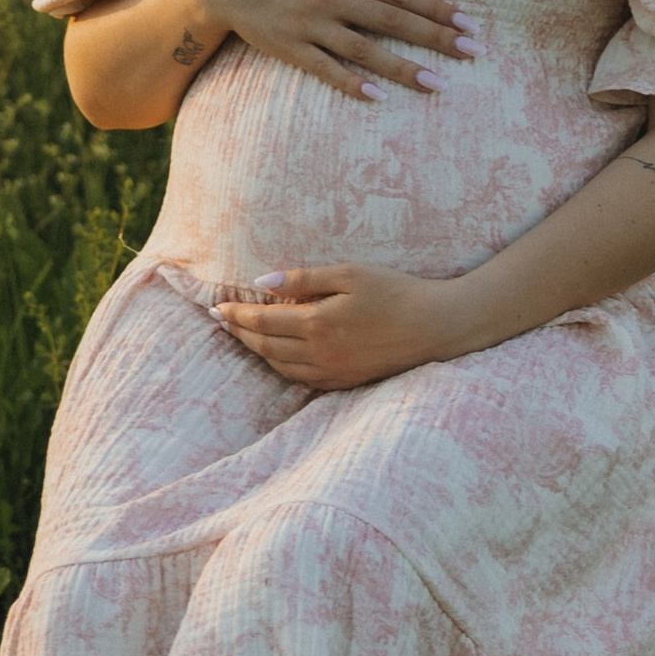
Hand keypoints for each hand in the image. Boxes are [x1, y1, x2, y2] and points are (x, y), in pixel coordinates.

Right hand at [194, 0, 473, 98]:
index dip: (437, 9)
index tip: (469, 24)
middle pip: (393, 19)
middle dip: (435, 37)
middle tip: (472, 52)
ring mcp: (311, 23)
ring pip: (366, 49)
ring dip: (404, 67)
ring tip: (438, 84)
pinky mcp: (290, 47)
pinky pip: (325, 68)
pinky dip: (351, 82)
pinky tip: (378, 97)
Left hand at [214, 264, 466, 387]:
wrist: (436, 328)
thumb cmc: (396, 292)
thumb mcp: (350, 274)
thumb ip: (304, 279)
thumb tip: (262, 282)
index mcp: (317, 324)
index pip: (262, 321)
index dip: (236, 314)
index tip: (218, 307)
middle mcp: (319, 354)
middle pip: (265, 346)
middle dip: (239, 333)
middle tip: (220, 321)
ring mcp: (332, 372)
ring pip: (279, 366)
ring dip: (257, 351)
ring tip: (243, 336)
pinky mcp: (345, 381)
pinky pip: (301, 379)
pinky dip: (281, 366)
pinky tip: (278, 355)